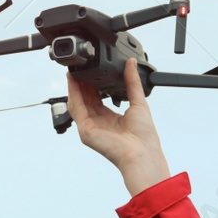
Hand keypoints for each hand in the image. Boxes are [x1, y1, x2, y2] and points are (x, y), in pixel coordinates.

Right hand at [66, 58, 171, 196]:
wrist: (142, 153)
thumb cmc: (144, 137)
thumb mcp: (139, 102)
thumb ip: (133, 82)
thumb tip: (131, 64)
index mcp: (112, 119)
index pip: (97, 99)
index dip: (93, 85)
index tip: (91, 71)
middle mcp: (100, 124)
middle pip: (86, 100)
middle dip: (82, 84)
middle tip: (81, 67)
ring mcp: (91, 128)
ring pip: (78, 103)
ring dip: (75, 87)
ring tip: (74, 72)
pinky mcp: (86, 131)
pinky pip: (76, 110)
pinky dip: (73, 95)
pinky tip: (73, 83)